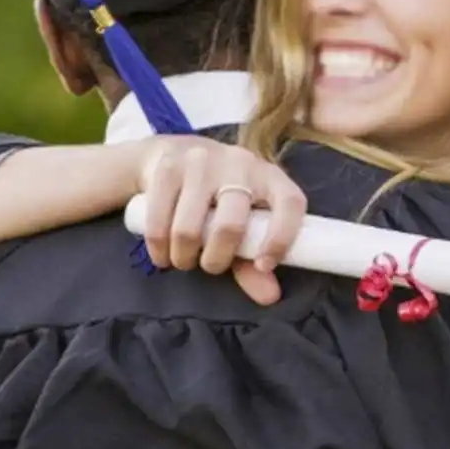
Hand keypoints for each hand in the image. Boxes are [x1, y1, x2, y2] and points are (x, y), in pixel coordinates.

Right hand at [136, 137, 306, 304]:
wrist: (169, 152)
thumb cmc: (216, 197)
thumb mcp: (241, 223)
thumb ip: (254, 262)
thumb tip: (269, 296)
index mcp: (269, 176)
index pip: (290, 203)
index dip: (281, 238)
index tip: (263, 265)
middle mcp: (239, 163)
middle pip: (230, 225)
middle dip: (215, 260)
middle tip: (208, 266)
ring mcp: (200, 161)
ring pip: (189, 228)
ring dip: (184, 257)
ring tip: (183, 259)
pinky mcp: (166, 167)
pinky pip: (159, 222)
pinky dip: (159, 248)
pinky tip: (162, 255)